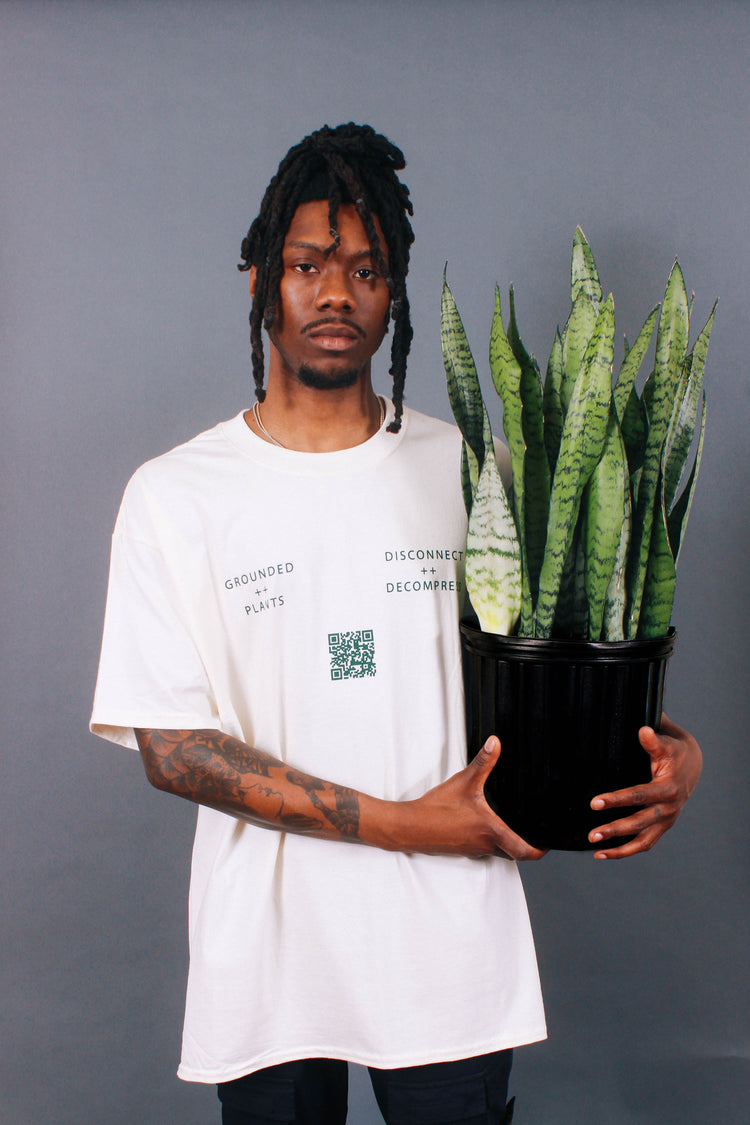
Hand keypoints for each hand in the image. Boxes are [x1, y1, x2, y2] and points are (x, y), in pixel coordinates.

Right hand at [384, 736, 546, 861]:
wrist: (410, 827)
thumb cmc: (435, 809)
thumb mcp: (463, 782)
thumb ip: (483, 762)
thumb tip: (495, 744)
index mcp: (491, 831)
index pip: (524, 851)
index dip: (540, 849)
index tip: (549, 842)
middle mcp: (485, 845)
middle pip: (515, 852)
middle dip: (527, 844)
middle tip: (537, 831)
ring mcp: (474, 850)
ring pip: (500, 851)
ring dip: (509, 842)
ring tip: (516, 825)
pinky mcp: (463, 849)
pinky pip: (485, 848)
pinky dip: (492, 840)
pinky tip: (486, 824)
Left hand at [587, 715, 701, 858]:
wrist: (690, 766)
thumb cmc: (673, 753)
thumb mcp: (666, 745)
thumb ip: (653, 741)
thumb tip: (643, 730)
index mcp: (668, 789)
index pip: (638, 796)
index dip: (616, 800)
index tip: (594, 803)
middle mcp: (668, 809)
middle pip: (638, 823)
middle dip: (614, 829)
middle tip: (591, 834)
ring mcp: (665, 821)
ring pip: (642, 840)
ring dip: (619, 848)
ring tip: (595, 849)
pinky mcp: (661, 827)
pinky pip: (643, 844)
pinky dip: (625, 851)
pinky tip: (603, 853)